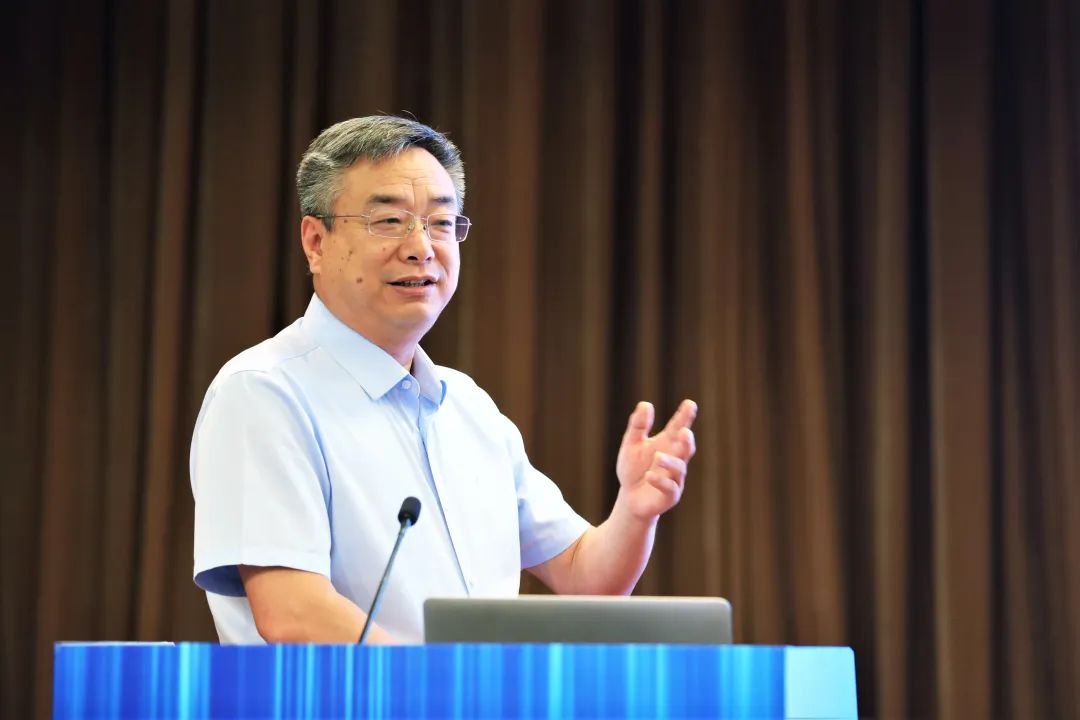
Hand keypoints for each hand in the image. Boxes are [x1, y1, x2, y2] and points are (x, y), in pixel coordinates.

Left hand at [615, 399, 697, 521]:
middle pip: (686, 448)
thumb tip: (645, 404)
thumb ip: (638, 426)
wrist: (629, 498)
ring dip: (670, 462)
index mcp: (667, 443)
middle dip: (687, 441)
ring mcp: (675, 478)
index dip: (685, 416)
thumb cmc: (633, 469)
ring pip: (679, 468)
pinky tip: (649, 475)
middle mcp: (675, 459)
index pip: (678, 427)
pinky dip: (660, 481)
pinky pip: (669, 488)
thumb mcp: (631, 444)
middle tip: (685, 431)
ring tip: (658, 457)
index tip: (690, 404)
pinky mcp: (670, 495)